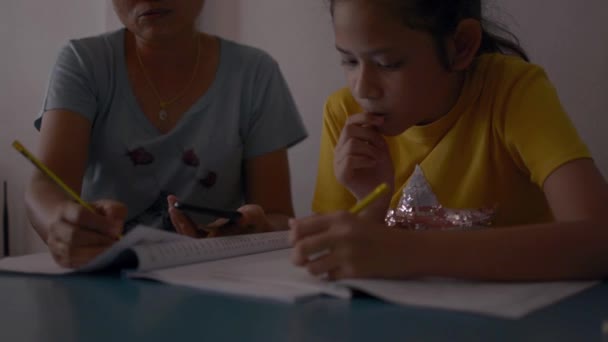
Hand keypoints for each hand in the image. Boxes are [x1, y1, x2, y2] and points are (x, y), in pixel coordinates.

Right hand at [46, 200, 125, 267]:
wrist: (69, 223)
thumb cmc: (90, 215)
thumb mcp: (104, 206)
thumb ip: (114, 210)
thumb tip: (117, 225)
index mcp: (64, 210)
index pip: (79, 215)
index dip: (100, 223)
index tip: (117, 229)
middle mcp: (55, 227)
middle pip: (74, 235)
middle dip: (98, 240)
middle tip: (115, 242)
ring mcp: (54, 244)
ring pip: (71, 251)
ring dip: (94, 252)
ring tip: (110, 250)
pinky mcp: (58, 259)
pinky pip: (72, 263)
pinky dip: (89, 261)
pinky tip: (101, 257)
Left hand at [167, 195, 272, 237]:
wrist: (260, 228)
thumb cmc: (258, 223)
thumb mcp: (256, 216)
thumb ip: (251, 216)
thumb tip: (242, 217)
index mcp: (221, 243)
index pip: (198, 238)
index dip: (186, 227)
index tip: (179, 213)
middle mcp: (211, 243)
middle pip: (187, 236)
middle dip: (178, 220)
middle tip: (172, 203)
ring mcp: (207, 239)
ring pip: (186, 232)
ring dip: (177, 218)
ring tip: (171, 200)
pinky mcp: (206, 233)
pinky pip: (189, 228)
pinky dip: (182, 216)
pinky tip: (176, 204)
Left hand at [289, 212, 408, 279]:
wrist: (404, 249)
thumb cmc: (375, 233)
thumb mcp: (350, 220)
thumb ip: (321, 222)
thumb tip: (291, 225)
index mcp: (339, 218)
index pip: (301, 227)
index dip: (293, 237)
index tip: (296, 242)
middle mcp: (341, 234)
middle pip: (301, 248)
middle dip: (296, 256)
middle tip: (300, 259)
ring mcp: (347, 254)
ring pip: (312, 266)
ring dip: (312, 268)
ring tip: (320, 266)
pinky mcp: (353, 272)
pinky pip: (328, 277)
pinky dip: (329, 276)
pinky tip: (336, 271)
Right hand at [334, 113, 393, 199]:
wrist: (381, 195)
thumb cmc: (381, 173)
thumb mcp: (381, 149)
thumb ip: (375, 135)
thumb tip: (373, 120)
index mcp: (347, 143)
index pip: (349, 122)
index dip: (364, 117)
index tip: (381, 121)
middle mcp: (339, 151)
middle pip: (348, 130)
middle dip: (369, 134)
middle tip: (381, 146)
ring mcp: (338, 163)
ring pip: (351, 144)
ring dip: (369, 149)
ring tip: (377, 158)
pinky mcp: (340, 174)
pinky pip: (350, 159)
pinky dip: (365, 159)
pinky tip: (373, 164)